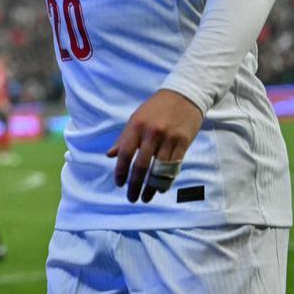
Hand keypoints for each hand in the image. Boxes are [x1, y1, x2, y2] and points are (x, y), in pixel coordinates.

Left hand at [107, 88, 203, 202]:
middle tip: (132, 197)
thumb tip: (109, 155)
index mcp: (136, 126)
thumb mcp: (135, 118)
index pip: (125, 153)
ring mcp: (169, 139)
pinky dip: (167, 179)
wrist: (184, 95)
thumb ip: (123, 138)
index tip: (119, 184)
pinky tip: (161, 188)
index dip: (121, 171)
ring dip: (151, 186)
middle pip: (141, 165)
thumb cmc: (156, 108)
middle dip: (135, 184)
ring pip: (158, 169)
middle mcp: (152, 133)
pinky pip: (174, 166)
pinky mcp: (183, 143)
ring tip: (146, 197)